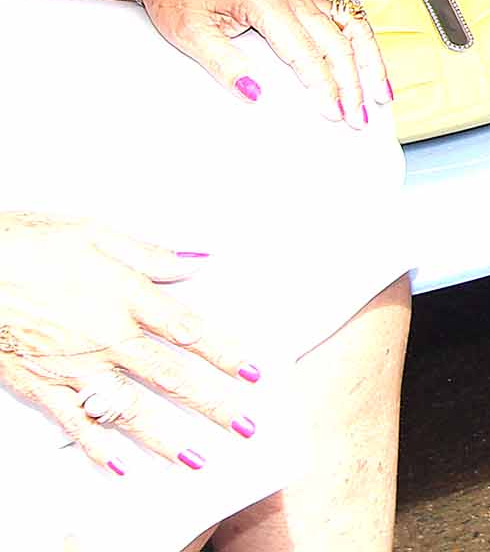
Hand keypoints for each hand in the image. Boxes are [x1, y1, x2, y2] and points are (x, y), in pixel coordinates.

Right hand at [0, 213, 262, 474]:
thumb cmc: (26, 243)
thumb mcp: (95, 234)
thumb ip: (151, 255)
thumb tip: (198, 261)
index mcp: (127, 297)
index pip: (190, 330)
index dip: (226, 353)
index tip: (253, 372)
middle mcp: (108, 337)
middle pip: (171, 376)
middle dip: (212, 403)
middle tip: (244, 426)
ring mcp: (74, 366)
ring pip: (129, 408)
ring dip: (164, 436)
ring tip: (195, 457)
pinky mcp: (40, 384)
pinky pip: (75, 422)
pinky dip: (97, 446)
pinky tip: (119, 464)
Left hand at [129, 0, 392, 127]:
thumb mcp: (189, 34)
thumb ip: (224, 64)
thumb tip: (253, 93)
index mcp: (264, 0)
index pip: (306, 52)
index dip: (323, 86)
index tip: (333, 113)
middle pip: (336, 42)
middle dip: (352, 83)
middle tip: (358, 117)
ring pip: (351, 26)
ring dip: (369, 61)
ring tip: (382, 92)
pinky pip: (345, 17)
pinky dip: (363, 41)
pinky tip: (371, 62)